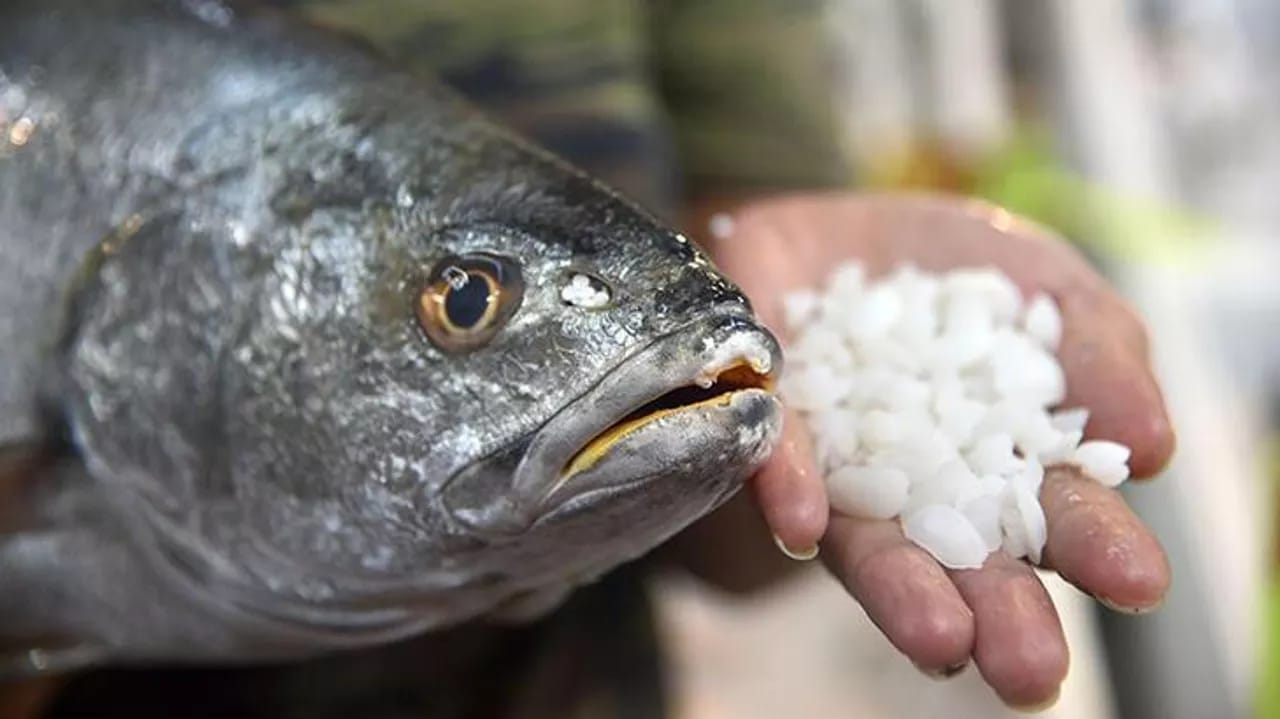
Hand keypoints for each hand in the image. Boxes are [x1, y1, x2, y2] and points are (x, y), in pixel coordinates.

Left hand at [700, 193, 1173, 708]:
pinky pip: (776, 463)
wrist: (835, 230)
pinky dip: (790, 488)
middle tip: (1030, 671)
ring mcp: (844, 472)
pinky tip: (804, 525)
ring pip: (873, 543)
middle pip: (969, 560)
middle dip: (1001, 615)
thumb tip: (1150, 447)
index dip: (1098, 545)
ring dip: (903, 592)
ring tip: (940, 640)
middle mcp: (925, 490)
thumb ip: (1101, 350)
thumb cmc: (955, 271)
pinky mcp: (770, 433)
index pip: (1059, 513)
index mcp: (1009, 462)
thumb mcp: (1044, 284)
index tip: (1139, 582)